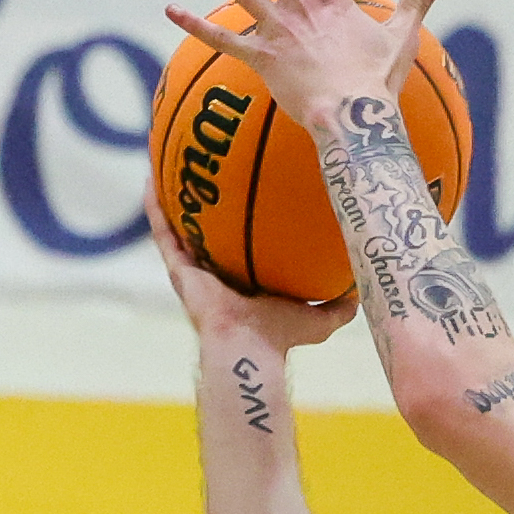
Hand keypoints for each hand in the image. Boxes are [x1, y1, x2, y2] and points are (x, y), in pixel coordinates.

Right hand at [147, 191, 356, 347]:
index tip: (249, 199)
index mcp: (246, 283)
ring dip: (172, 199)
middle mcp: (217, 275)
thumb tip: (361, 290)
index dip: (243, 226)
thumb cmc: (283, 337)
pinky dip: (155, 208)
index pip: (243, 249)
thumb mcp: (321, 318)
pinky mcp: (178, 270)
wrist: (250, 348)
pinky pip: (164, 233)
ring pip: (179, 228)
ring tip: (168, 166)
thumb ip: (340, 305)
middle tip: (205, 172)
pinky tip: (152, 179)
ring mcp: (194, 272)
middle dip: (204, 207)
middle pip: (207, 234)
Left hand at [166, 0, 446, 133]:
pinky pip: (223, 41)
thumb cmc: (379, 82)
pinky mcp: (261, 60)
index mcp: (332, 0)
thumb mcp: (403, 37)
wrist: (354, 118)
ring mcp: (278, 32)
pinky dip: (196, 26)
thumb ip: (416, 2)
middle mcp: (301, 8)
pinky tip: (170, 9)